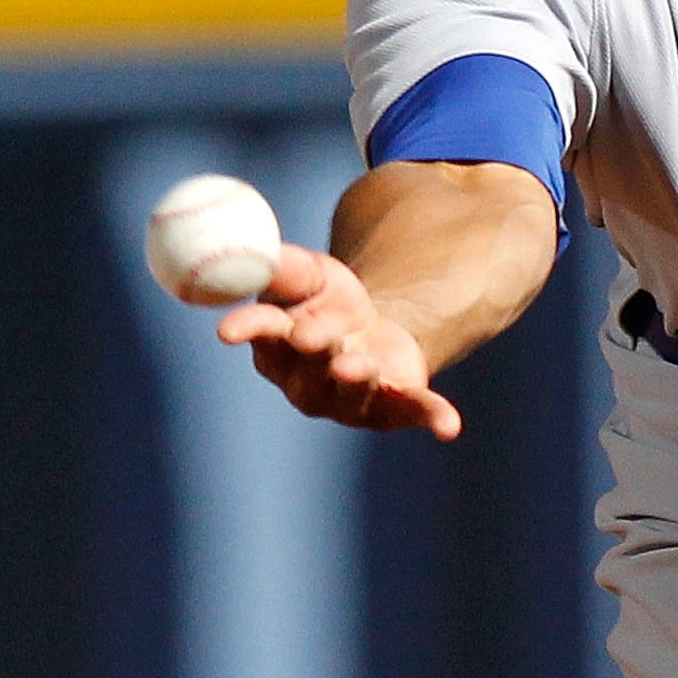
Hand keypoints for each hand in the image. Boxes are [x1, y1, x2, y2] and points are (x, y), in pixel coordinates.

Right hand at [216, 244, 462, 439]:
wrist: (374, 325)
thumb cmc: (327, 300)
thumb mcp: (310, 272)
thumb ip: (285, 265)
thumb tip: (259, 249)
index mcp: (280, 345)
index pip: (261, 335)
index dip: (248, 329)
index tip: (228, 329)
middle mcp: (310, 381)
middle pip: (308, 371)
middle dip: (312, 350)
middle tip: (310, 336)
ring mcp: (353, 397)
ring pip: (354, 391)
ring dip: (356, 376)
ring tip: (357, 363)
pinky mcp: (396, 404)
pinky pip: (414, 411)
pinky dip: (431, 417)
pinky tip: (449, 428)